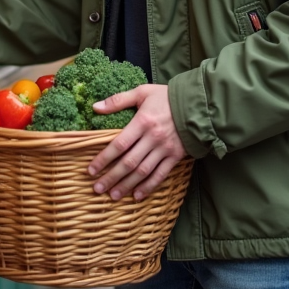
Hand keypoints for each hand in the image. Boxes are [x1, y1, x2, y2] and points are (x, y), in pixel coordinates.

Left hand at [87, 85, 187, 200]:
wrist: (198, 104)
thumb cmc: (166, 97)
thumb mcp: (142, 92)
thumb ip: (118, 100)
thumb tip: (95, 107)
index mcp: (142, 121)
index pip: (119, 144)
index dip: (104, 159)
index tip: (91, 170)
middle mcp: (153, 138)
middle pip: (129, 162)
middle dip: (112, 177)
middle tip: (97, 189)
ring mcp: (165, 149)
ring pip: (143, 171)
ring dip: (127, 185)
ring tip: (113, 195)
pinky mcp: (175, 157)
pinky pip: (160, 175)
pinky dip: (149, 187)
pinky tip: (137, 196)